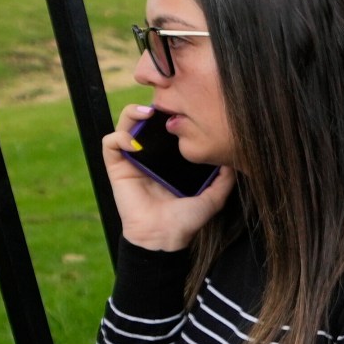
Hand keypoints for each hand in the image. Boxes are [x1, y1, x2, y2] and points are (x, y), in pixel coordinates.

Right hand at [101, 103, 233, 251]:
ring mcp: (132, 161)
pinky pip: (109, 144)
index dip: (170, 117)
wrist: (165, 237)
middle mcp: (149, 157)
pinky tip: (132, 141)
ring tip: (146, 113)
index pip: (166, 131)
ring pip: (124, 127)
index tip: (182, 108)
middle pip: (145, 123)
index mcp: (169, 161)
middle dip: (151, 109)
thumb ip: (224, 180)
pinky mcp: (116, 168)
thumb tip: (234, 161)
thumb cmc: (186, 220)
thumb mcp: (213, 198)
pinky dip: (117, 136)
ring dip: (131, 114)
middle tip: (162, 105)